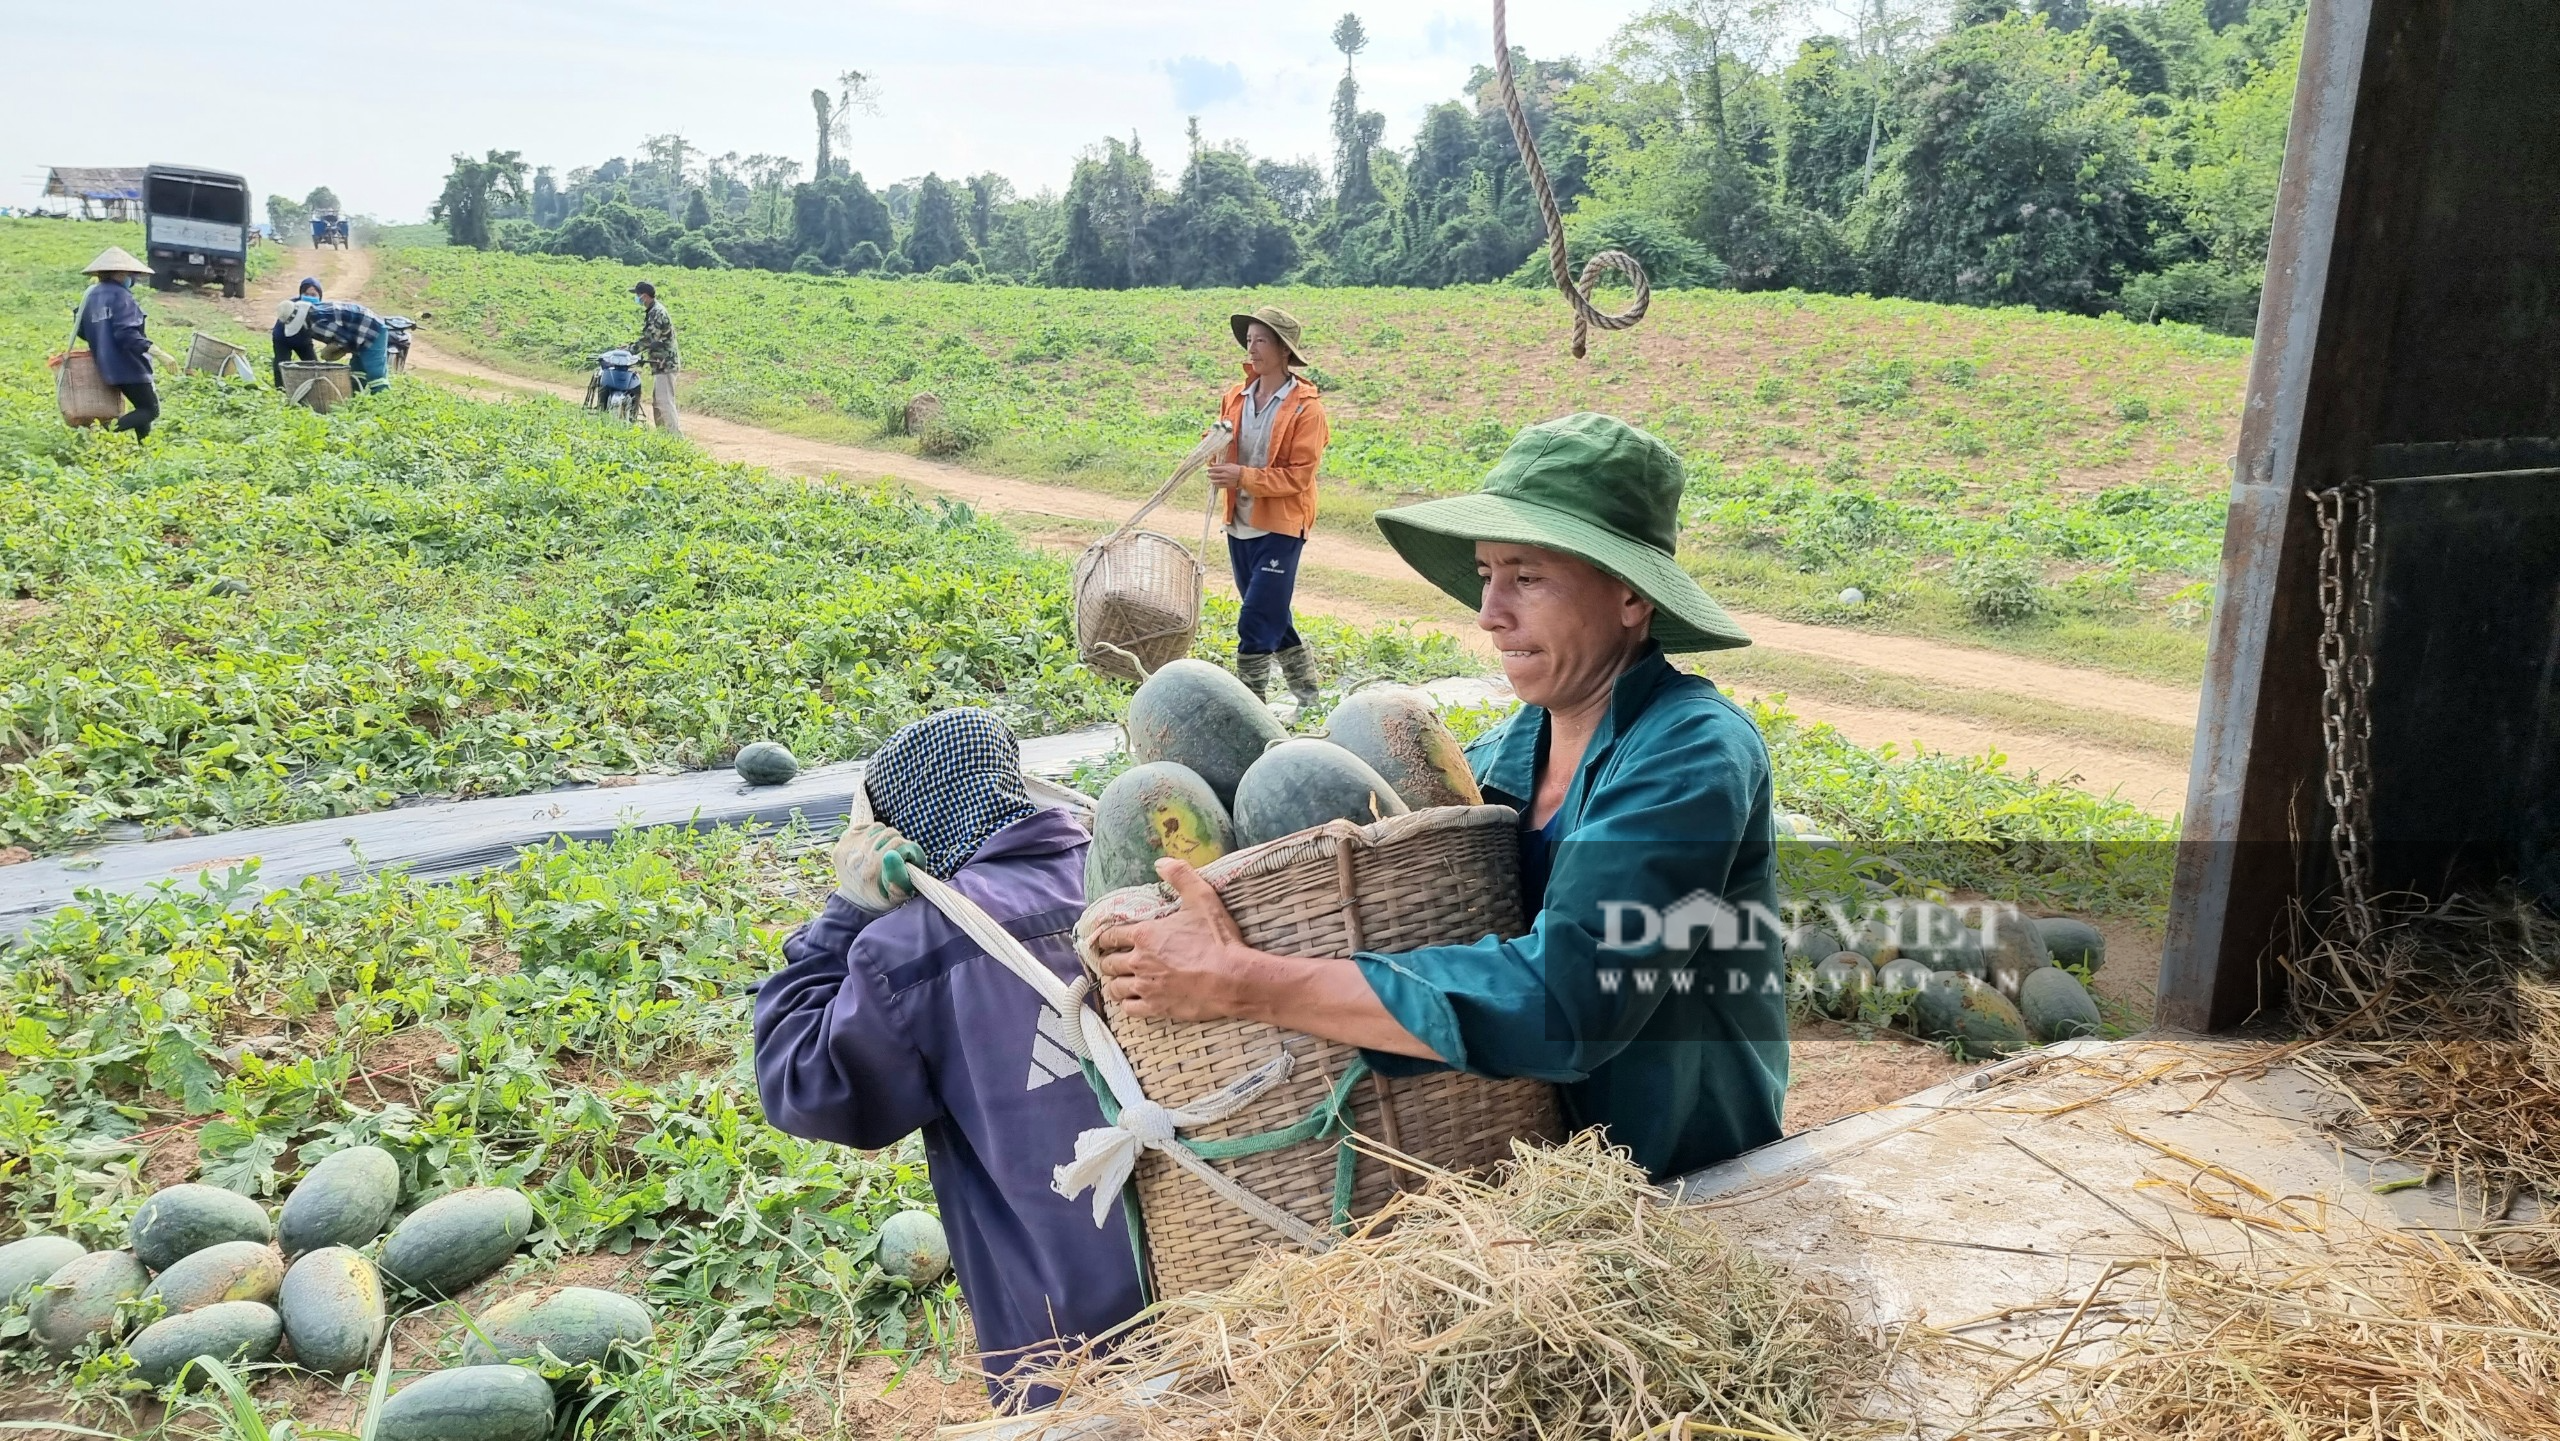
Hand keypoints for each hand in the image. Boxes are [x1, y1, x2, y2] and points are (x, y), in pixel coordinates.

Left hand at [833, 822, 921, 912]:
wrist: (855, 900)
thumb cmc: (882, 897)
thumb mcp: (898, 895)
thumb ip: (901, 879)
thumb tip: (894, 855)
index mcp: (872, 871)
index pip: (900, 845)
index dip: (909, 851)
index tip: (908, 859)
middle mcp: (859, 858)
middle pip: (890, 834)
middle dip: (898, 843)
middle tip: (897, 855)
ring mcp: (849, 848)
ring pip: (878, 828)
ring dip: (885, 836)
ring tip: (885, 849)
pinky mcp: (843, 843)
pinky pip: (864, 826)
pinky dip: (871, 831)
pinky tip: (873, 844)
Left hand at [1086, 860, 1255, 1021]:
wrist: (1233, 978)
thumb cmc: (1217, 940)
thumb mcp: (1202, 898)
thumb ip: (1180, 876)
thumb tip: (1161, 862)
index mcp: (1145, 934)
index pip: (1111, 935)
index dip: (1104, 937)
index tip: (1104, 940)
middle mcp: (1139, 961)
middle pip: (1110, 963)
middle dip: (1109, 961)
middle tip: (1112, 961)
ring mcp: (1146, 986)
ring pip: (1115, 988)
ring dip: (1114, 983)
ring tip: (1119, 981)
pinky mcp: (1156, 1007)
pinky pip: (1129, 1009)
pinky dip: (1127, 1005)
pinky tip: (1132, 1001)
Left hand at [1205, 463, 1241, 488]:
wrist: (1243, 476)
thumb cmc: (1236, 469)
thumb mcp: (1229, 464)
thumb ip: (1220, 465)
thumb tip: (1212, 464)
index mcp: (1225, 469)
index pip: (1215, 469)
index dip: (1210, 469)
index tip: (1208, 469)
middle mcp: (1225, 475)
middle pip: (1214, 475)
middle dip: (1210, 475)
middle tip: (1208, 475)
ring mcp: (1226, 480)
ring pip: (1216, 481)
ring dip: (1212, 480)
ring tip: (1211, 479)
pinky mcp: (1228, 485)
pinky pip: (1220, 485)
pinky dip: (1216, 485)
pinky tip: (1215, 483)